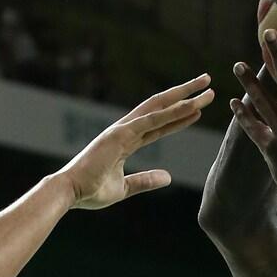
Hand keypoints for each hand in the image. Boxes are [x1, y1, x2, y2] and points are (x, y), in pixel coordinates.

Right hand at [60, 74, 213, 208]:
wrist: (69, 193)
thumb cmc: (90, 191)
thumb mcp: (125, 188)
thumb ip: (146, 181)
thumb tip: (169, 178)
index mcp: (125, 141)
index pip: (159, 125)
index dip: (180, 115)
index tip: (198, 108)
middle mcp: (126, 130)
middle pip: (161, 107)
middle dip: (185, 94)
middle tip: (207, 82)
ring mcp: (123, 129)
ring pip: (160, 108)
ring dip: (185, 98)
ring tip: (207, 88)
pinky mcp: (120, 134)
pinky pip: (152, 121)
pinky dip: (172, 112)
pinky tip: (190, 105)